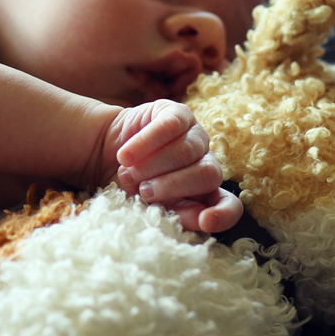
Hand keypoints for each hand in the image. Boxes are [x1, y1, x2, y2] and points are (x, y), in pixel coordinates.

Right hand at [104, 100, 241, 232]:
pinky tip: (126, 155)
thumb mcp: (147, 206)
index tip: (206, 221)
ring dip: (153, 165)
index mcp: (205, 194)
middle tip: (143, 191)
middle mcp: (205, 163)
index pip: (229, 205)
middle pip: (209, 174)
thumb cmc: (130, 186)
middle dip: (173, 186)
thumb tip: (200, 220)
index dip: (223, 214)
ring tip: (127, 173)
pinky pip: (170, 126)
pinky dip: (145, 143)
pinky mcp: (178, 114)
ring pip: (188, 150)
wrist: (105, 154)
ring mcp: (195, 136)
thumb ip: (174, 215)